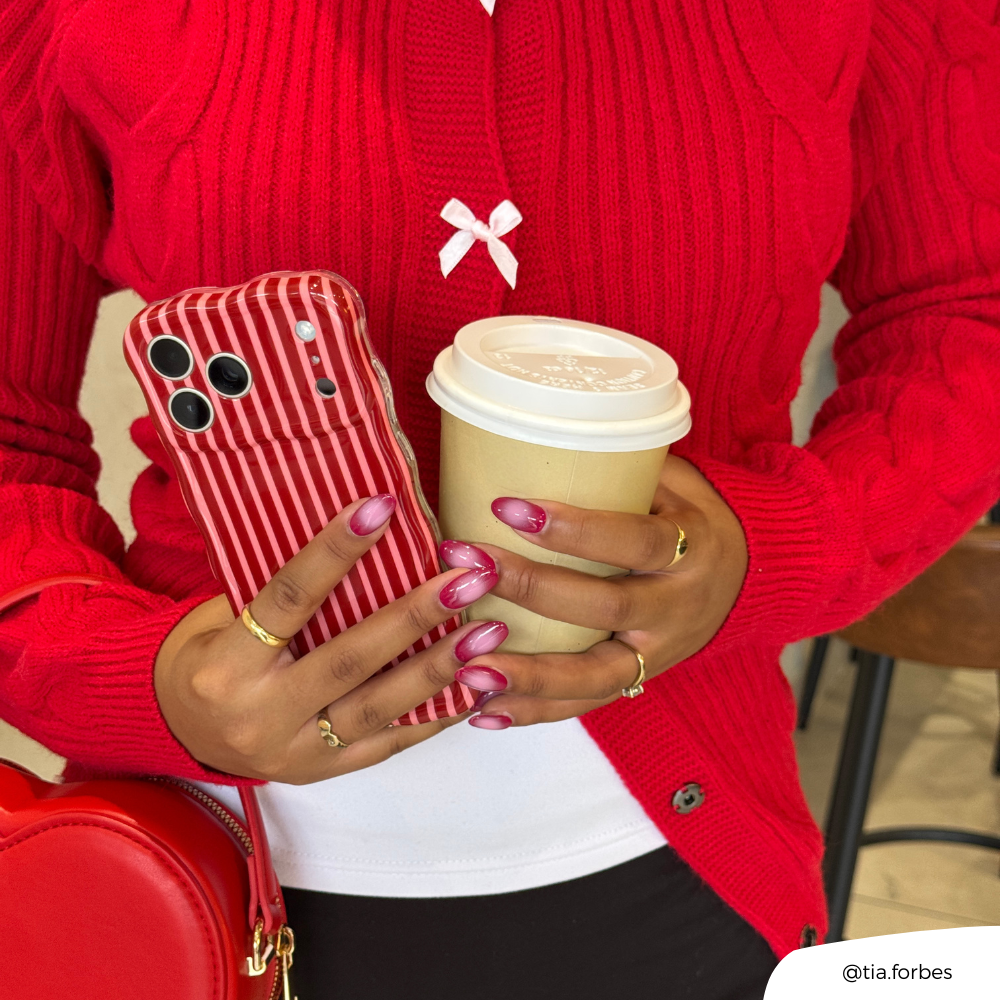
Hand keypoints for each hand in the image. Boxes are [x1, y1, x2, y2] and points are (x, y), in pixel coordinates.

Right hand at [154, 495, 502, 781]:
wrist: (180, 730)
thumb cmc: (209, 655)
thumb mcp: (224, 615)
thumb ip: (283, 589)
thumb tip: (359, 534)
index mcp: (227, 665)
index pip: (289, 600)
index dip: (335, 551)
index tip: (381, 507)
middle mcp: (261, 715)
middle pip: (348, 660)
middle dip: (413, 617)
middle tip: (466, 579)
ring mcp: (295, 751)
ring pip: (378, 708)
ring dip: (439, 668)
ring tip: (487, 633)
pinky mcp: (324, 772)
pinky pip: (388, 743)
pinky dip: (434, 713)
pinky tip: (475, 683)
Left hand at [443, 455, 747, 727]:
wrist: (746, 579)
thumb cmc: (693, 518)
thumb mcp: (677, 484)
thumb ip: (625, 470)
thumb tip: (537, 442)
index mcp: (692, 550)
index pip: (633, 540)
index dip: (574, 528)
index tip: (507, 506)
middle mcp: (677, 608)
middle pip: (604, 608)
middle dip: (531, 591)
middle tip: (467, 569)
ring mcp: (657, 654)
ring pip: (594, 676)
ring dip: (529, 676)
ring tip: (469, 671)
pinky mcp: (638, 680)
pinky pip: (587, 703)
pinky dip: (536, 711)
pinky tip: (486, 711)